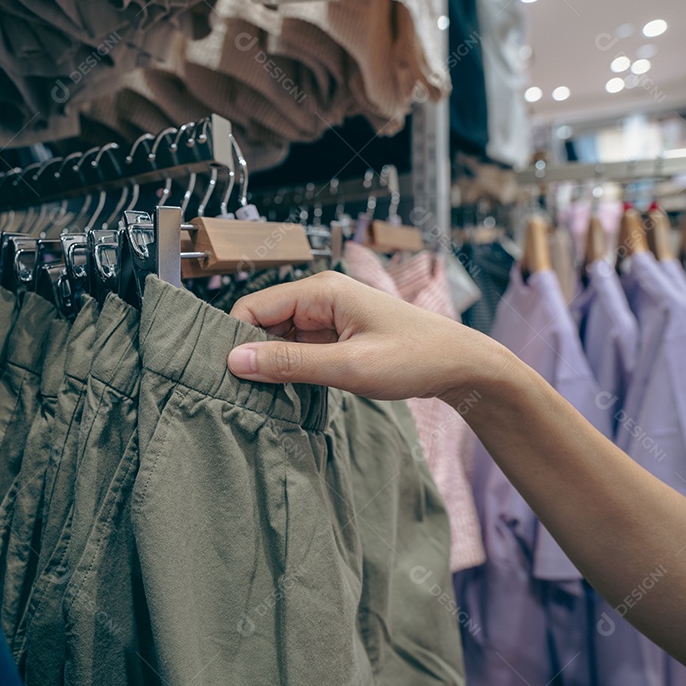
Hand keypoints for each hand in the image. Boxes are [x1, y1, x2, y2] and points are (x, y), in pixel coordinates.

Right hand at [226, 270, 510, 402]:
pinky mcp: (335, 335)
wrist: (461, 366)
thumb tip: (235, 360)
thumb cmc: (415, 358)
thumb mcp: (348, 367)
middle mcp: (320, 297)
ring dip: (271, 363)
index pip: (253, 306)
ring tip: (266, 395)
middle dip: (251, 352)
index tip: (224, 374)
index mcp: (321, 291)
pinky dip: (289, 368)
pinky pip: (298, 348)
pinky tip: (289, 391)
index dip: (234, 339)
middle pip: (262, 321)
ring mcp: (328, 316)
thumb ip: (289, 363)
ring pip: (278, 337)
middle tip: (243, 391)